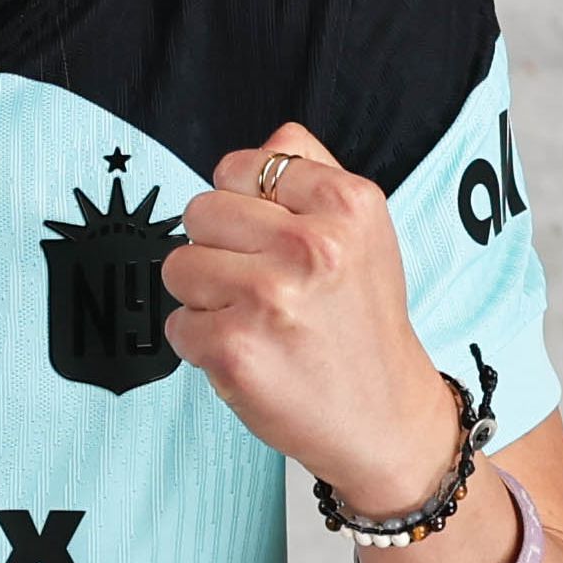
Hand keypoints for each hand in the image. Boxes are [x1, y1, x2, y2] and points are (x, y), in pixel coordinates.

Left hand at [164, 123, 465, 513]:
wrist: (385, 417)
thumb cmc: (363, 323)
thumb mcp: (363, 231)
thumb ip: (311, 172)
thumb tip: (262, 145)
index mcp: (346, 204)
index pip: (239, 167)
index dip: (244, 206)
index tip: (273, 240)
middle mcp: (311, 245)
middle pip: (199, 212)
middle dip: (219, 249)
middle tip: (263, 286)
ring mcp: (269, 297)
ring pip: (178, 266)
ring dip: (205, 296)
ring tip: (256, 319)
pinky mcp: (234, 349)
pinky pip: (177, 323)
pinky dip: (202, 344)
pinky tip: (250, 353)